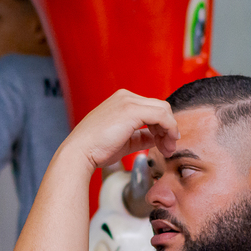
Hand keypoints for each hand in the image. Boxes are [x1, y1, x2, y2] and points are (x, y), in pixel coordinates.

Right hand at [61, 89, 179, 170]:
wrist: (80, 153)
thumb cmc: (96, 150)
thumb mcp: (124, 141)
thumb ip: (141, 137)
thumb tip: (158, 139)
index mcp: (121, 101)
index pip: (151, 109)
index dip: (162, 127)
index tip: (164, 145)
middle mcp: (126, 97)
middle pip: (160, 107)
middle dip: (169, 128)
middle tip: (169, 149)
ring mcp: (128, 101)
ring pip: (163, 110)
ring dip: (170, 130)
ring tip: (168, 150)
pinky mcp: (132, 110)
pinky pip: (161, 115)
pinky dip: (170, 129)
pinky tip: (168, 143)